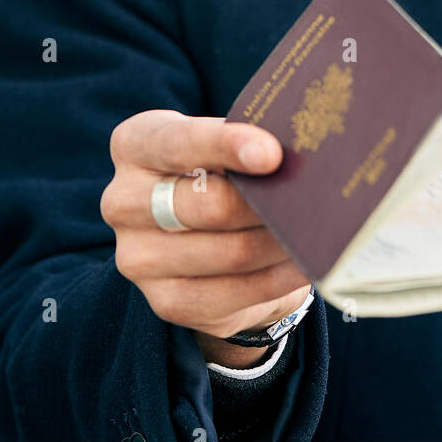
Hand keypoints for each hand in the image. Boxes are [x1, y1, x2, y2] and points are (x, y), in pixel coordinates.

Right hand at [100, 109, 311, 362]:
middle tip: (315, 198)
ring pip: (230, 252)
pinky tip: (302, 264)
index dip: (227, 145)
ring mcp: (137, 257)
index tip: (273, 154)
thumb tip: (304, 151)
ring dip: (282, 243)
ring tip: (318, 230)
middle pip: (208, 204)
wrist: (202, 234)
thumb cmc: (218, 171)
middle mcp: (123, 200)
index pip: (180, 142)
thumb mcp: (224, 143)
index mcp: (135, 145)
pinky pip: (233, 293)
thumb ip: (249, 140)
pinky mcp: (164, 301)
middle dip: (269, 202)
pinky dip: (276, 279)